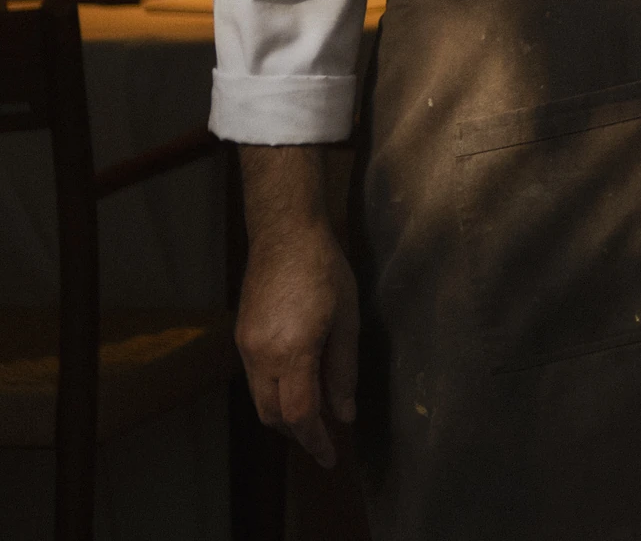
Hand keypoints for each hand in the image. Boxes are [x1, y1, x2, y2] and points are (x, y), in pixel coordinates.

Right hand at [236, 183, 356, 469]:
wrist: (283, 236)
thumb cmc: (325, 271)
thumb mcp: (347, 320)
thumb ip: (343, 371)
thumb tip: (345, 413)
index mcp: (292, 352)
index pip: (299, 414)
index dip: (315, 441)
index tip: (331, 458)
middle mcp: (260, 355)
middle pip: (273, 415)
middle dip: (299, 433)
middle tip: (325, 442)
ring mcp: (245, 348)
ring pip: (260, 400)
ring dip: (285, 416)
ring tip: (315, 418)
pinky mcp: (240, 339)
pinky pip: (255, 380)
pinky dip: (275, 394)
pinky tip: (298, 388)